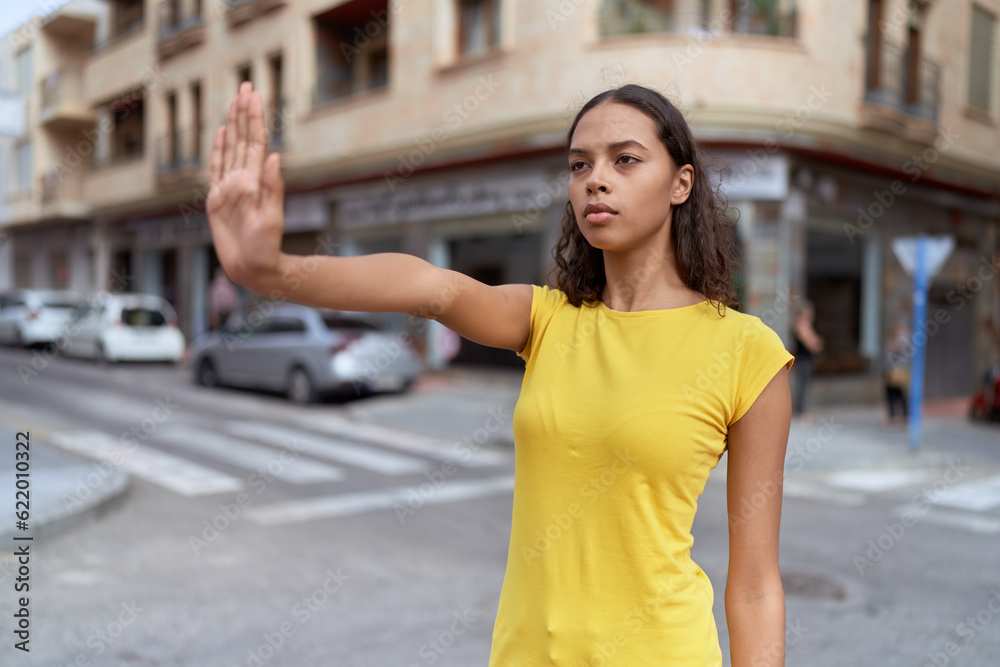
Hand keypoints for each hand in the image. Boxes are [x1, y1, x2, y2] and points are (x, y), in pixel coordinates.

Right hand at [206, 81, 284, 290]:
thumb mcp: (271, 219)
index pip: (255, 141)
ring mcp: (230, 188)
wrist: (254, 270)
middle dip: (245, 112)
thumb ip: (273, 189)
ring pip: (231, 148)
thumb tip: (276, 157)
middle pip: (243, 138)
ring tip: (235, 101)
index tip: (254, 93)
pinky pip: (216, 168)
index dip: (254, 117)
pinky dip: (219, 149)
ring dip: (233, 124)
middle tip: (247, 85)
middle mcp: (243, 179)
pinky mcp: (217, 199)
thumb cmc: (266, 249)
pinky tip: (221, 132)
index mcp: (255, 181)